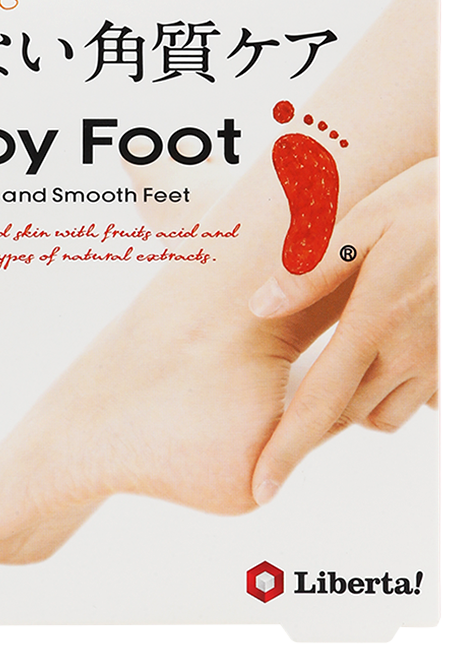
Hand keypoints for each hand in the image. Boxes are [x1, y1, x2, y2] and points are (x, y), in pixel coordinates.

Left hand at [249, 158, 437, 504]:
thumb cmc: (427, 208)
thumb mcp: (364, 220)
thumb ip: (311, 268)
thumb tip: (260, 304)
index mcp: (372, 322)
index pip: (320, 405)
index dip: (287, 450)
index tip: (261, 487)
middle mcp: (409, 353)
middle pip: (350, 413)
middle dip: (321, 412)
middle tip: (302, 388)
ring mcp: (440, 360)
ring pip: (387, 412)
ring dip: (361, 401)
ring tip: (349, 356)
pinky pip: (423, 398)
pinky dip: (401, 389)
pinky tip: (393, 349)